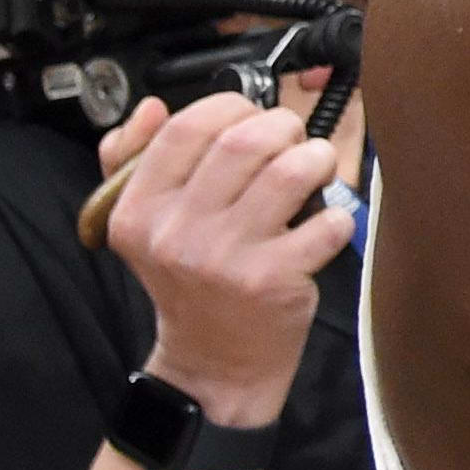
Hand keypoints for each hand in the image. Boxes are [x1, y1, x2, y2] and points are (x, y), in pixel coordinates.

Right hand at [98, 92, 350, 428]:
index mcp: (139, 210)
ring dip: (316, 160)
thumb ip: (133, 159)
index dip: (230, 107)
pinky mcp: (271, 279)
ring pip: (290, 171)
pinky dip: (336, 215)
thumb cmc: (188, 280)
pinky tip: (324, 224)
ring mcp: (225, 258)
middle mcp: (175, 233)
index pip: (185, 127)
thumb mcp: (144, 224)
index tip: (250, 118)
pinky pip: (326, 220)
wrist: (212, 362)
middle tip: (292, 141)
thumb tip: (150, 107)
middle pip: (244, 141)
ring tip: (314, 170)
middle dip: (283, 127)